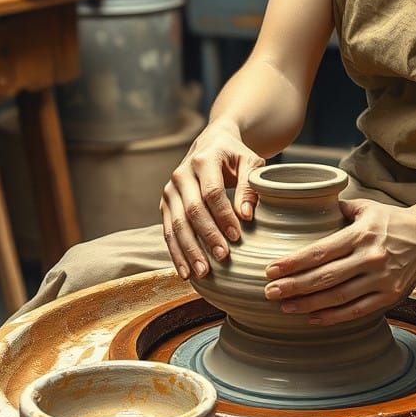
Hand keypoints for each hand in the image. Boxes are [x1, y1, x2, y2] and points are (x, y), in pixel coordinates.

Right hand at [160, 120, 264, 280]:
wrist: (211, 144)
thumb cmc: (235, 155)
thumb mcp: (249, 162)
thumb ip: (250, 185)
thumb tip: (247, 215)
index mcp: (203, 160)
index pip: (212, 192)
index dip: (224, 215)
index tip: (237, 236)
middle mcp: (181, 174)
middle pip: (192, 210)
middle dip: (207, 236)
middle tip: (222, 257)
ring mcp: (170, 190)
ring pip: (177, 224)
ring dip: (189, 250)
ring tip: (202, 272)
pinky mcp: (165, 204)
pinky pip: (168, 231)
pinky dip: (176, 252)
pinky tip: (185, 271)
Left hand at [262, 199, 415, 325]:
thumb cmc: (390, 220)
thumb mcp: (365, 207)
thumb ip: (337, 208)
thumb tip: (306, 202)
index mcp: (361, 234)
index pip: (321, 250)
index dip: (294, 262)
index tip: (271, 269)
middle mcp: (371, 257)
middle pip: (325, 277)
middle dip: (294, 286)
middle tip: (270, 292)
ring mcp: (382, 279)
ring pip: (338, 297)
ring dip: (308, 305)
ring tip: (284, 307)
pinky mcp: (390, 296)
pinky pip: (357, 310)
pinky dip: (333, 316)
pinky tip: (312, 318)